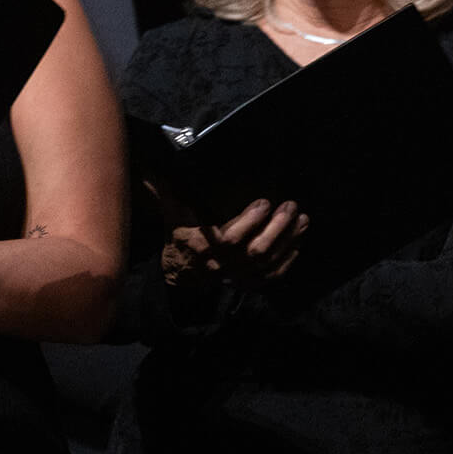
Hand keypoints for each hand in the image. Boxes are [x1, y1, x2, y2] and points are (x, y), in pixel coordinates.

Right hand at [160, 198, 308, 290]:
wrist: (181, 276)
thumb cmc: (179, 239)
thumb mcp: (172, 216)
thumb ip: (167, 193)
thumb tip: (150, 170)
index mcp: (202, 247)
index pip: (230, 237)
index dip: (250, 220)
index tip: (265, 201)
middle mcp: (222, 265)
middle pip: (256, 250)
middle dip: (277, 228)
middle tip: (291, 206)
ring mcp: (238, 276)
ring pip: (269, 262)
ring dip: (289, 241)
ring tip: (302, 220)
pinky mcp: (249, 283)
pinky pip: (274, 275)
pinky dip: (288, 261)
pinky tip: (298, 243)